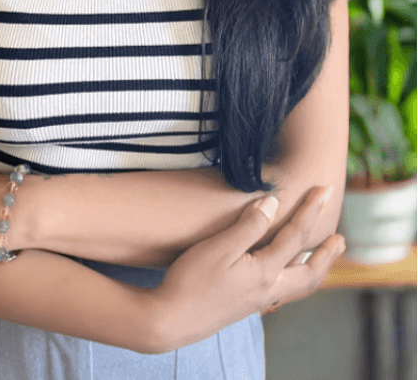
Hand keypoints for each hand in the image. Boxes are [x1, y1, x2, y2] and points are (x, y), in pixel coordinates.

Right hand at [150, 185, 344, 352]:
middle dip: (327, 255)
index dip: (311, 210)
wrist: (170, 321)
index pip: (295, 237)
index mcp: (264, 273)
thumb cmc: (191, 281)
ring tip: (321, 256)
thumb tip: (272, 202)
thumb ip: (248, 225)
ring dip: (315, 269)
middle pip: (309, 273)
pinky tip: (283, 274)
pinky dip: (294, 279)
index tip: (324, 190)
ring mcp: (257, 301)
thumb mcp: (218, 247)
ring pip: (298, 286)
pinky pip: (283, 292)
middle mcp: (268, 290)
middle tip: (341, 239)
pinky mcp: (245, 306)